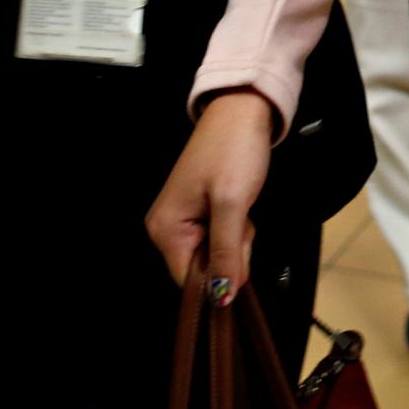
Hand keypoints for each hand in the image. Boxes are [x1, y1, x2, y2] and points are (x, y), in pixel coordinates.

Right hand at [144, 90, 275, 302]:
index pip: (189, 282)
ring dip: (236, 238)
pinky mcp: (199, 211)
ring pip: (215, 253)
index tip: (238, 249)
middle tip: (241, 219)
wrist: (242, 111)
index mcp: (165, 230)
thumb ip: (225, 252)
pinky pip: (219, 235)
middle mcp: (167, 228)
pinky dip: (235, 226)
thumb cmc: (233, 151)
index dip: (219, 275)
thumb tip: (221, 297)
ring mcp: (183, 219)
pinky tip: (239, 205)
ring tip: (240, 207)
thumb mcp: (232, 204)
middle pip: (203, 268)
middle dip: (231, 252)